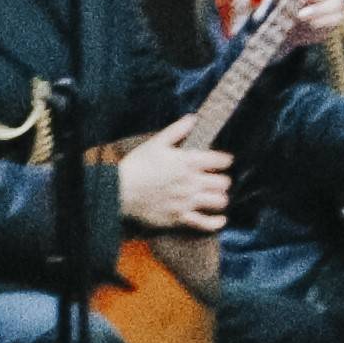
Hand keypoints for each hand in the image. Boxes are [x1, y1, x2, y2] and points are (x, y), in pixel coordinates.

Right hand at [113, 139, 232, 235]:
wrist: (119, 190)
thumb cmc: (136, 165)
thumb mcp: (156, 143)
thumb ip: (177, 130)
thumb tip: (193, 118)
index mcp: (187, 162)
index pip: (221, 160)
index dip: (224, 160)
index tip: (222, 161)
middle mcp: (191, 182)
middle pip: (223, 182)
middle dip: (222, 180)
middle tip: (215, 179)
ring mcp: (187, 201)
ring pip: (219, 201)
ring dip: (219, 198)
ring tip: (213, 195)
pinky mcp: (180, 218)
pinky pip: (206, 224)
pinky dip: (216, 222)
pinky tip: (219, 218)